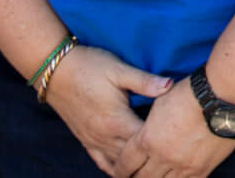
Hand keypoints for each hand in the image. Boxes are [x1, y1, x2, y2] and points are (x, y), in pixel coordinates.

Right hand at [44, 45, 174, 176]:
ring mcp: (94, 140)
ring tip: (154, 166)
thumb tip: (170, 85)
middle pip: (134, 156)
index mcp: (117, 121)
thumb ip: (144, 81)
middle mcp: (105, 136)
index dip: (163, 140)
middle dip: (151, 155)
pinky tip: (125, 172)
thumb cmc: (89, 66)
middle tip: (171, 154)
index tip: (179, 138)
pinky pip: (102, 162)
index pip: (146, 140)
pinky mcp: (85, 140)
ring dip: (135, 164)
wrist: (56, 70)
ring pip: (119, 162)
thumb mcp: (119, 69)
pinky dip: (115, 168)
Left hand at [112, 75, 234, 177]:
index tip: (118, 173)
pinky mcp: (201, 169)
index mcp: (147, 139)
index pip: (126, 163)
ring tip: (153, 177)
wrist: (222, 98)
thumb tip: (147, 132)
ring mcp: (182, 166)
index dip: (119, 170)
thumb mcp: (160, 103)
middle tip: (133, 177)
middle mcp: (162, 157)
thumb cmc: (190, 93)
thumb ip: (150, 124)